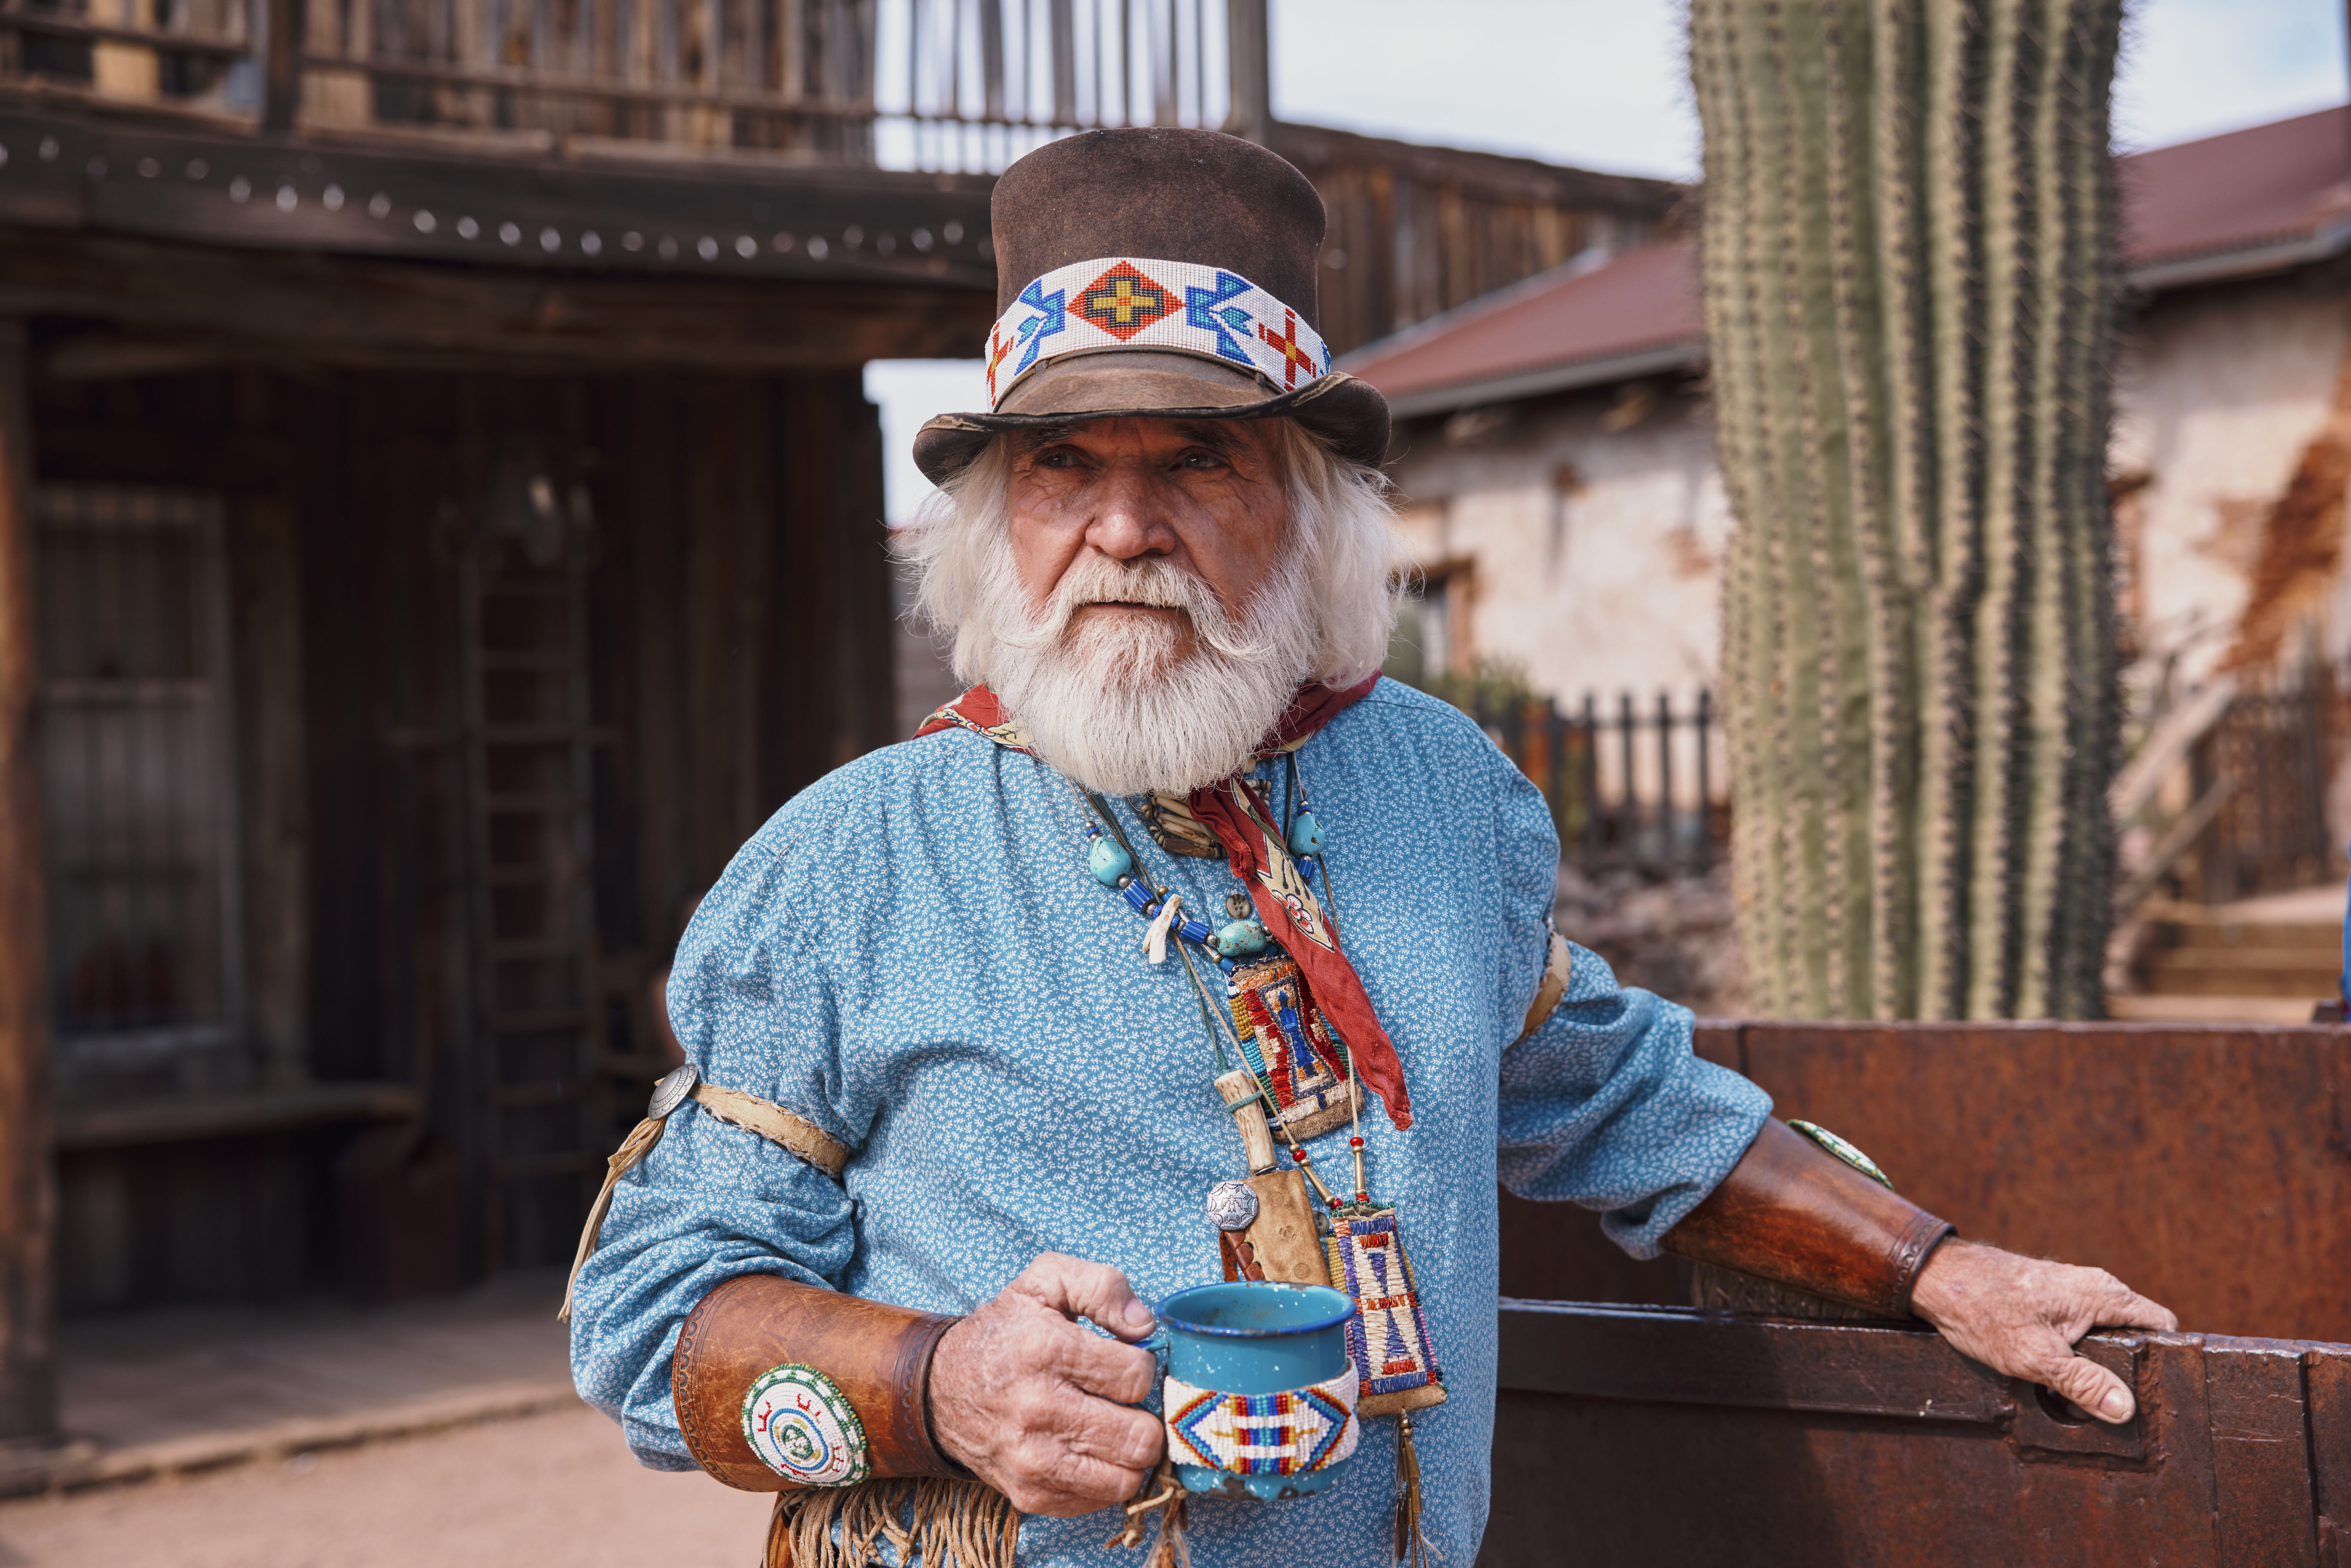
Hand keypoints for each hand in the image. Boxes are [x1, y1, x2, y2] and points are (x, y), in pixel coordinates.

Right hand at [928, 1253, 1164, 1515]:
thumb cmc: (1005, 1331)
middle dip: (1147, 1417)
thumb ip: (1103, 1287)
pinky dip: (1107, 1477)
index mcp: (1046, 1351)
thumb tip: (1145, 1327)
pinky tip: (1091, 1450)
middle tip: (1129, 1403)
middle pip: (1139, 1437)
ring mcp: (1032, 1461)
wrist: (939, 1388)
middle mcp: (1038, 1410)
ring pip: (1126, 1478)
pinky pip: (1100, 1501)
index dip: (1143, 1366)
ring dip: (1132, 1454)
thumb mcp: (1047, 1281)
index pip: (1137, 1377)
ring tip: (1116, 1428)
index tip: (1126, 1362)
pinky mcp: (1029, 1495)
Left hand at [1910, 1238, 2177, 1423]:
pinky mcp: (2052, 1302)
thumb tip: (2125, 1408)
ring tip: (2086, 1397)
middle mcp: (2094, 1289)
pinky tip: (2061, 1378)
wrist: (1938, 1278)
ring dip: (2098, 1365)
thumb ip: (2083, 1382)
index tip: (2154, 1390)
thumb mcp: (2036, 1357)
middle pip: (2136, 1334)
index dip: (2163, 1358)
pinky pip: (2081, 1333)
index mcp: (2103, 1294)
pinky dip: (2076, 1355)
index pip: (2161, 1325)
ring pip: (2106, 1336)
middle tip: (2116, 1403)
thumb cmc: (1983, 1309)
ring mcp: (2073, 1294)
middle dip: (2128, 1369)